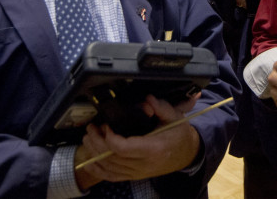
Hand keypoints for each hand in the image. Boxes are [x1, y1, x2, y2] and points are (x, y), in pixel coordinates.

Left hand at [75, 94, 201, 185]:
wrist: (187, 153)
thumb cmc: (180, 134)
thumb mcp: (175, 116)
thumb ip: (161, 107)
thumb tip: (147, 99)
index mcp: (154, 148)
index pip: (124, 148)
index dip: (110, 138)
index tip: (106, 125)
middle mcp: (144, 164)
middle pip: (112, 157)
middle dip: (97, 142)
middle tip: (91, 128)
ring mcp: (138, 172)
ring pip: (109, 168)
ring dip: (95, 154)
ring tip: (88, 138)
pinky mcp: (134, 176)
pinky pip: (112, 176)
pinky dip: (98, 170)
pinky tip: (89, 161)